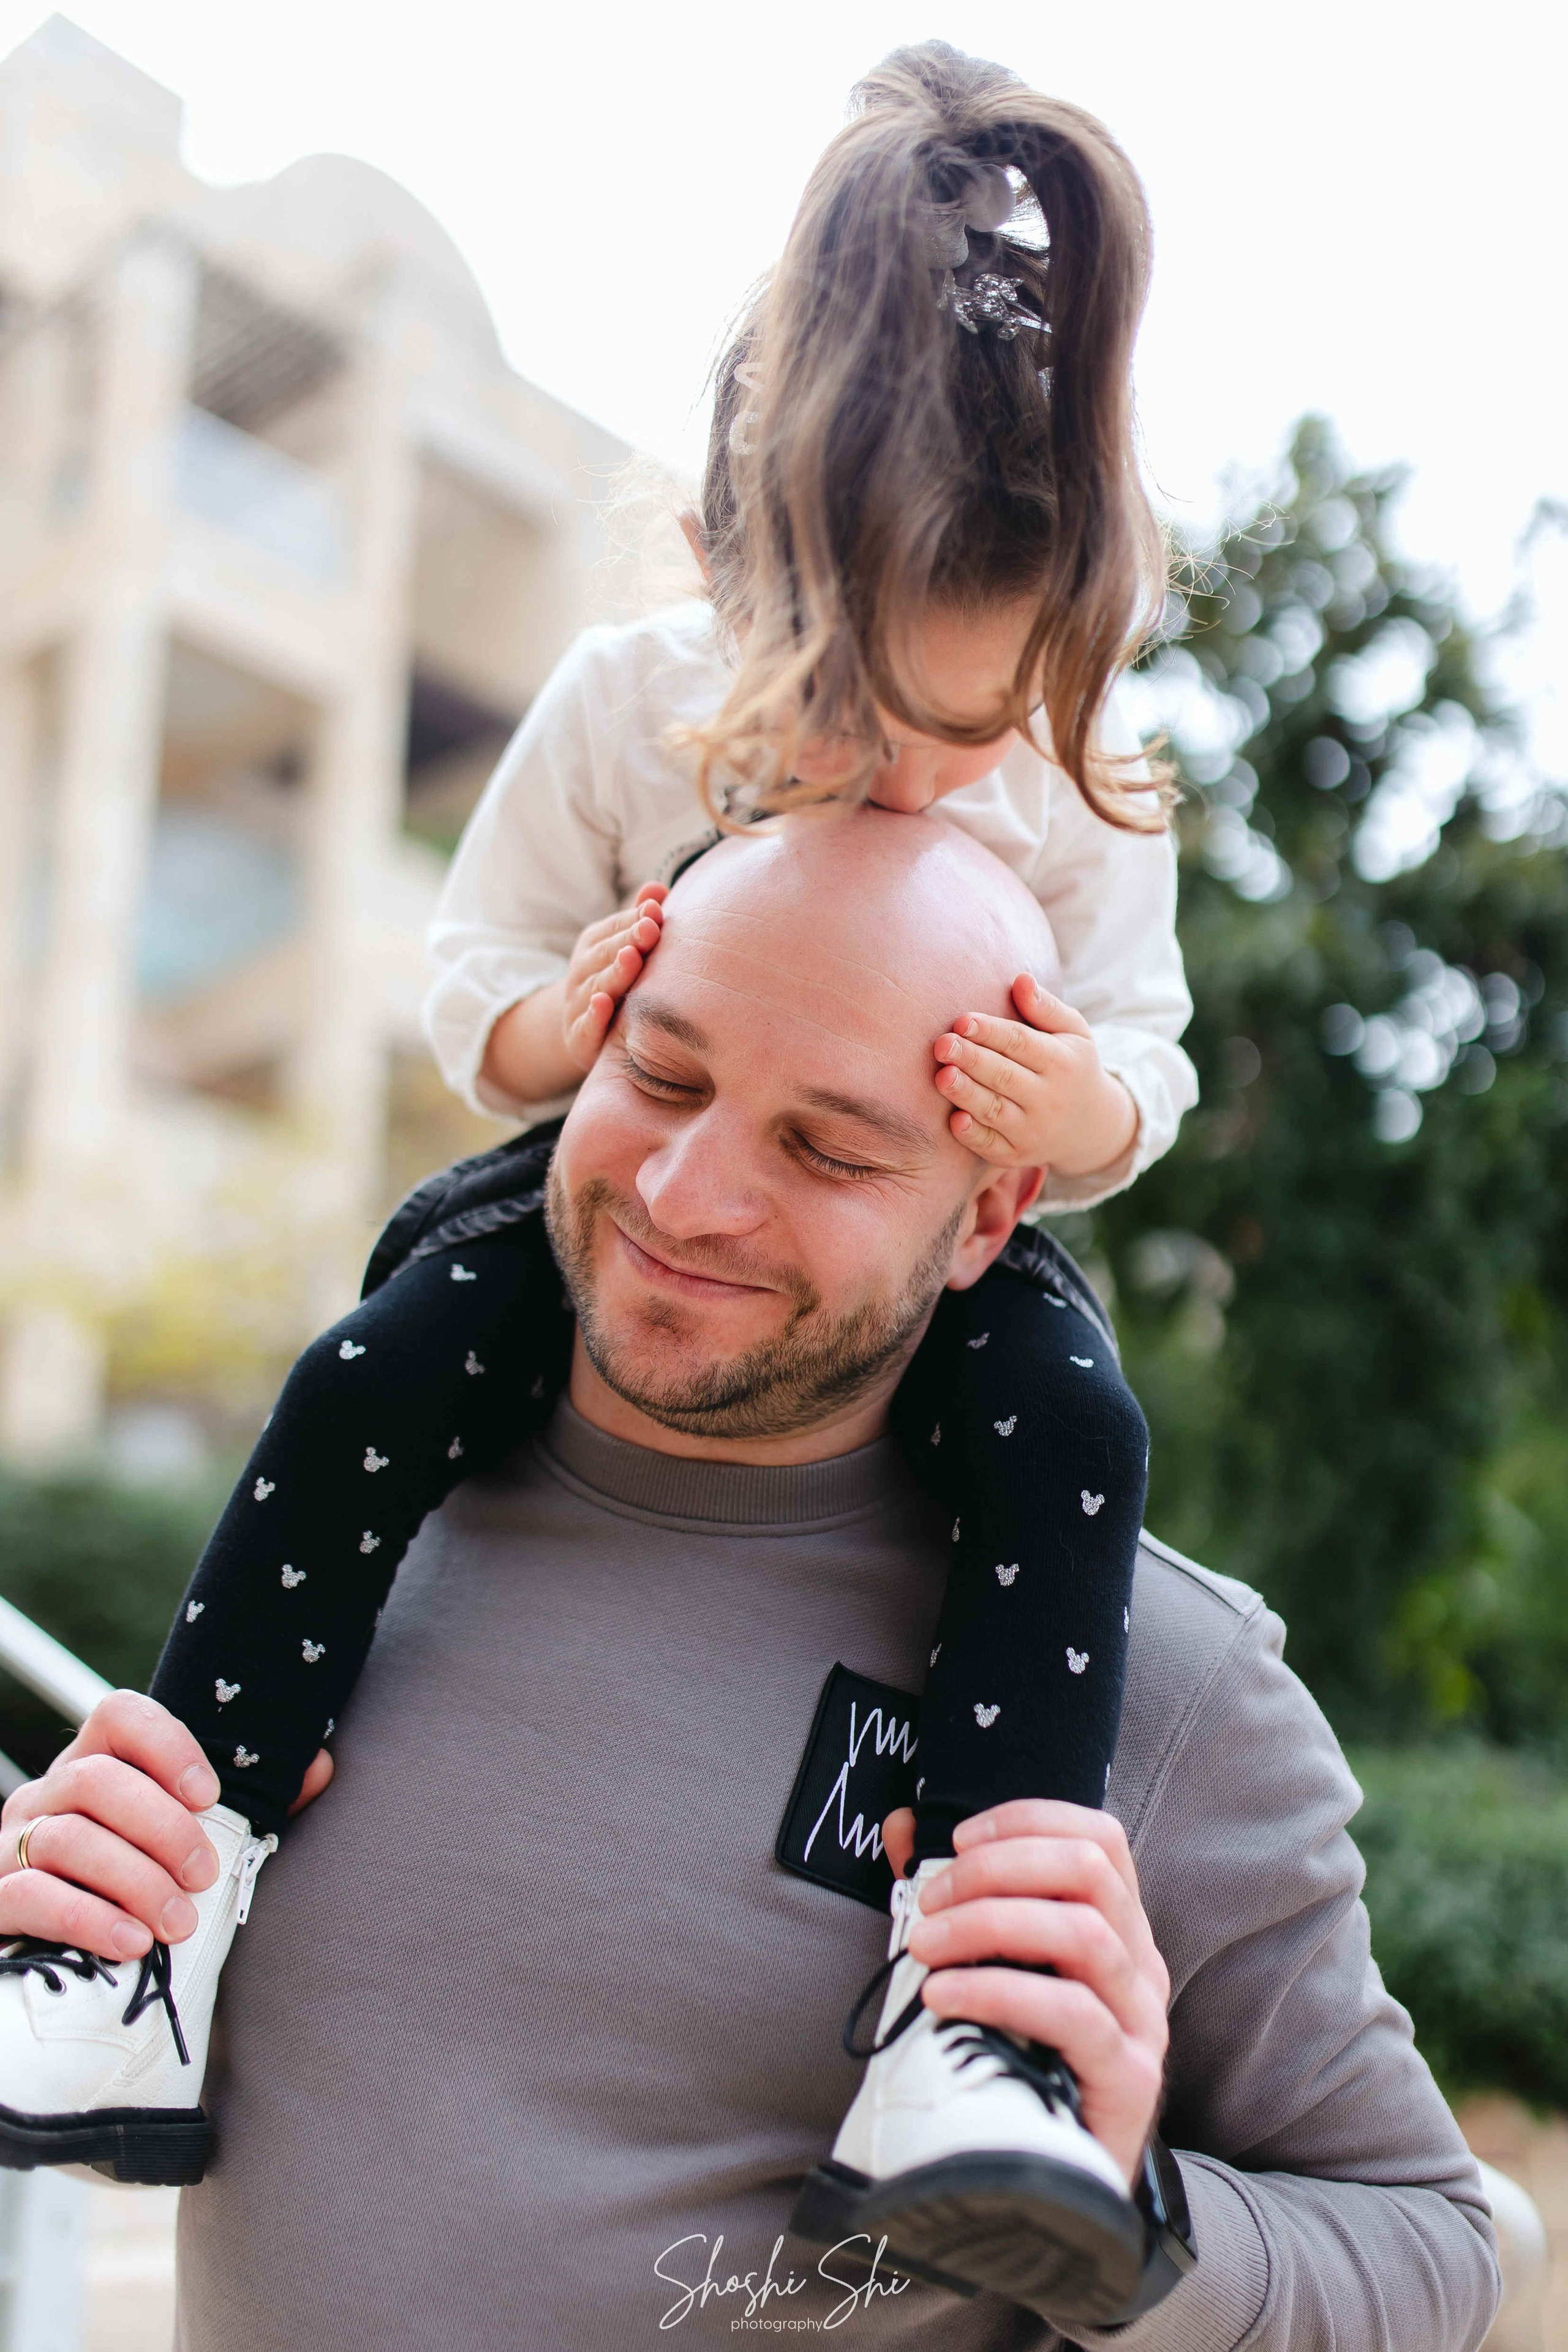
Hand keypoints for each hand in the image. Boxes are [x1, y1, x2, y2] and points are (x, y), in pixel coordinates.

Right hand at [0, 1691, 329, 1961]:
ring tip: (179, 1923)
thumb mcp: (182, 1844)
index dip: (166, 1745)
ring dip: (134, 1881)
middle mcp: (44, 1795)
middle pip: (97, 1781)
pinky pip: (29, 1895)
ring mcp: (11, 1845)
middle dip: (163, 1828)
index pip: (118, 1714)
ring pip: (66, 1839)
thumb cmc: (132, 1887)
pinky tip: (131, 1943)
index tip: (210, 1795)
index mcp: (92, 1765)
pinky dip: (86, 1918)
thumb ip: (248, 1807)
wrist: (51, 1958)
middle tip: (207, 1875)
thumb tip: (318, 1766)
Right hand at [562, 884, 666, 1071]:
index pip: (613, 929)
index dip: (633, 919)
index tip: (656, 910)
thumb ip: (638, 921)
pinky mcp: (579, 1036)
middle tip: (650, 929)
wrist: (580, 1029)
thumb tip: (657, 888)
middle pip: (605, 954)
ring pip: (596, 986)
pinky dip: (593, 1016)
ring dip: (614, 972)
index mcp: (594, 946)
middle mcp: (582, 972)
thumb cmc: (615, 981)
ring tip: (631, 958)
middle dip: (627, 940)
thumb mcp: (623, 948)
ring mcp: (578, 1004)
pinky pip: (585, 1025)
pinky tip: (602, 1003)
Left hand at [883, 1799, 1169, 2187]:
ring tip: (924, 1946)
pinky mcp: (1130, 2078)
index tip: (958, 1839)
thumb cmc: (1018, 2060)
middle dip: (995, 1869)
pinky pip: (1070, 2012)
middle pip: (1087, 1871)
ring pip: (1081, 1932)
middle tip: (927, 1901)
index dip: (1028, 1820)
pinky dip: (997, 1990)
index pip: (1099, 1837)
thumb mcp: (993, 1969)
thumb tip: (904, 1825)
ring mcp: (1141, 2021)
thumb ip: (955, 1898)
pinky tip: (943, 1996)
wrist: (1057, 2185)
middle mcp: (1140, 1964)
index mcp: (1116, 1928)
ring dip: (988, 1924)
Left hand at [932, 973, 1137, 1178]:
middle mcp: (1049, 1099)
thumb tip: (1020, 979)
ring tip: (942, 1076)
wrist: (1091, 1125)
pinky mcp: (1017, 1155)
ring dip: (967, 1095)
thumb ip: (1046, 1008)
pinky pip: (992, 1146)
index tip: (962, 1020)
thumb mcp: (1073, 1032)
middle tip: (942, 1045)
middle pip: (1005, 1076)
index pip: (1022, 1044)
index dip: (991, 1032)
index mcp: (1062, 1063)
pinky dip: (973, 1135)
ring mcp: (1033, 1131)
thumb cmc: (1071, 1066)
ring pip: (996, 1111)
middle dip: (972, 1060)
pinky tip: (954, 1119)